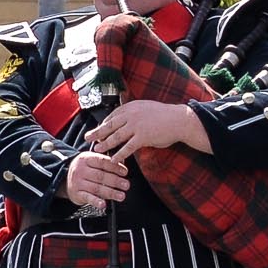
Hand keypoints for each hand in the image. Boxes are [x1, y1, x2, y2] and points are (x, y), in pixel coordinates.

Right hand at [63, 152, 130, 206]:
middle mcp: (80, 170)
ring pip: (96, 188)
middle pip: (100, 176)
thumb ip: (106, 162)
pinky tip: (103, 204)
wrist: (64, 178)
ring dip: (110, 192)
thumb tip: (123, 164)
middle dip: (115, 181)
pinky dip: (96, 201)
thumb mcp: (92, 161)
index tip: (125, 172)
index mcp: (86, 159)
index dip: (115, 167)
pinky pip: (88, 198)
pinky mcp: (77, 194)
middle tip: (126, 185)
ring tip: (121, 195)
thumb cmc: (84, 169)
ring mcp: (78, 182)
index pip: (102, 162)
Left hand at [87, 100, 206, 158]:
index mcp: (131, 107)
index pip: (112, 116)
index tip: (98, 130)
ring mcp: (136, 126)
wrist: (180, 120)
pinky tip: (113, 159)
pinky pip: (128, 147)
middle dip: (97, 133)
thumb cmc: (166, 116)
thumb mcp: (147, 108)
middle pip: (109, 125)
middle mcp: (131, 115)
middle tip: (87, 138)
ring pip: (116, 137)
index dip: (103, 124)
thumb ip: (135, 113)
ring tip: (97, 149)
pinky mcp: (142, 137)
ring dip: (105, 144)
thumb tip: (126, 119)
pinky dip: (119, 154)